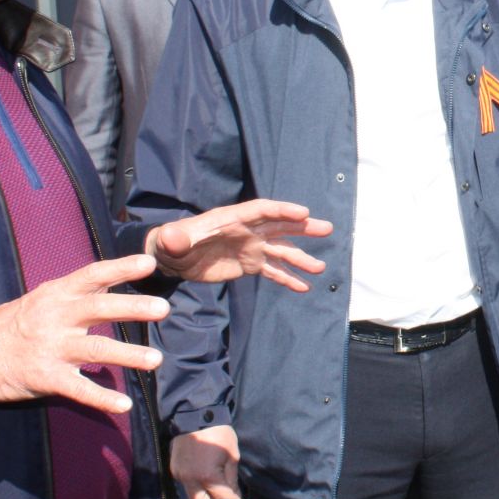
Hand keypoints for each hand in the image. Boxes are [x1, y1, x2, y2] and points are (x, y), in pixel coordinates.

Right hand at [0, 255, 167, 414]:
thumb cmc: (18, 322)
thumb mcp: (45, 298)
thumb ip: (80, 290)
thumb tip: (118, 275)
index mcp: (57, 294)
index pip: (93, 275)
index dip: (121, 267)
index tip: (150, 262)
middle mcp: (56, 317)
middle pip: (99, 308)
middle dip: (132, 308)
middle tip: (163, 309)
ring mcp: (52, 348)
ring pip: (95, 349)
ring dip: (128, 355)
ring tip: (156, 360)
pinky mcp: (46, 377)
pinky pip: (78, 389)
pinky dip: (102, 398)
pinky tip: (124, 405)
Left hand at [147, 199, 333, 291]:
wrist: (173, 258)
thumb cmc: (172, 242)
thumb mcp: (172, 239)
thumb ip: (175, 238)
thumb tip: (171, 237)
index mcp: (232, 218)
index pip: (262, 211)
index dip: (283, 211)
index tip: (304, 213)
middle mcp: (247, 230)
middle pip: (280, 226)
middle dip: (303, 227)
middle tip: (327, 229)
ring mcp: (251, 248)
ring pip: (281, 251)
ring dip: (301, 259)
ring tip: (319, 268)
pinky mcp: (249, 265)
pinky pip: (272, 271)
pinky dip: (288, 279)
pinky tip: (303, 287)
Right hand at [171, 425, 246, 498]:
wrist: (196, 415)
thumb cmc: (219, 433)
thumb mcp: (232, 455)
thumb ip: (232, 479)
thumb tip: (234, 495)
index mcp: (208, 476)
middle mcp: (191, 479)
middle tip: (226, 496)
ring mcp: (180, 475)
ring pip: (192, 497)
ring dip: (206, 496)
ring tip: (216, 485)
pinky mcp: (175, 469)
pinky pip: (186, 485)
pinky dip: (197, 485)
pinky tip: (205, 474)